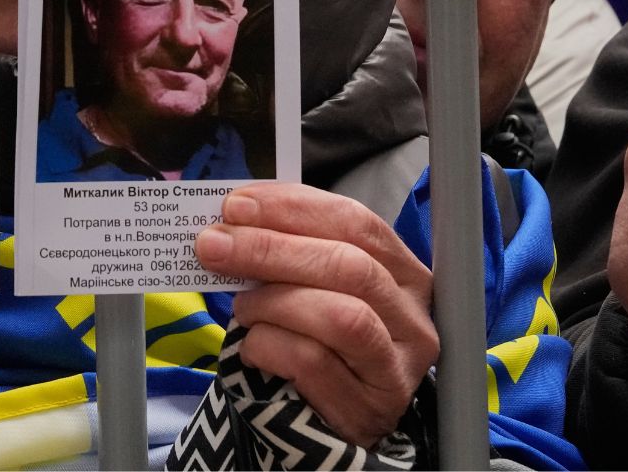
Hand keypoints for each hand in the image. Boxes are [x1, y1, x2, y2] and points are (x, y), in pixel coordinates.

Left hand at [195, 183, 437, 448]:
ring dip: (273, 302)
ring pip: (340, 316)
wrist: (324, 423)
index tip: (237, 205)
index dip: (295, 208)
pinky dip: (268, 346)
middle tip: (213, 244)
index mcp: (405, 273)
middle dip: (271, 249)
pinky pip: (312, 363)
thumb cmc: (316, 340)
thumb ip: (288, 251)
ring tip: (240, 306)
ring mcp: (397, 367)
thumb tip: (232, 219)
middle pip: (349, 266)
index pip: (357, 223)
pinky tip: (253, 348)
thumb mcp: (311, 288)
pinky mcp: (368, 408)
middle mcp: (414, 318)